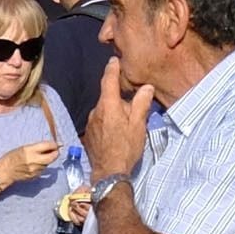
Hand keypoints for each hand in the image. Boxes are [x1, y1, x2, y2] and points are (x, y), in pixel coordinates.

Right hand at [0, 139, 64, 198]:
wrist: (5, 171)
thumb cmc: (12, 157)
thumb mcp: (24, 148)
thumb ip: (37, 147)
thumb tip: (51, 145)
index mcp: (29, 150)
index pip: (47, 146)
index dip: (55, 144)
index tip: (58, 144)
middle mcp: (34, 160)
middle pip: (52, 157)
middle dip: (56, 153)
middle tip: (56, 150)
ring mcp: (35, 170)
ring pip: (48, 164)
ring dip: (48, 160)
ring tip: (41, 157)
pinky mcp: (35, 176)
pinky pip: (43, 170)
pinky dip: (43, 166)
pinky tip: (36, 164)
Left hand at [80, 61, 151, 181]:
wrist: (109, 173)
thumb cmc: (126, 148)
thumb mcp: (138, 126)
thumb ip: (141, 104)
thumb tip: (146, 87)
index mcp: (109, 106)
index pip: (109, 80)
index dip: (112, 69)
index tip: (114, 60)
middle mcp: (96, 111)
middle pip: (108, 97)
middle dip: (120, 101)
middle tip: (133, 114)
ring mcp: (90, 122)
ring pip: (104, 110)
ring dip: (114, 113)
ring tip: (125, 128)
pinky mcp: (88, 133)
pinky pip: (99, 121)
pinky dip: (108, 123)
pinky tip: (115, 136)